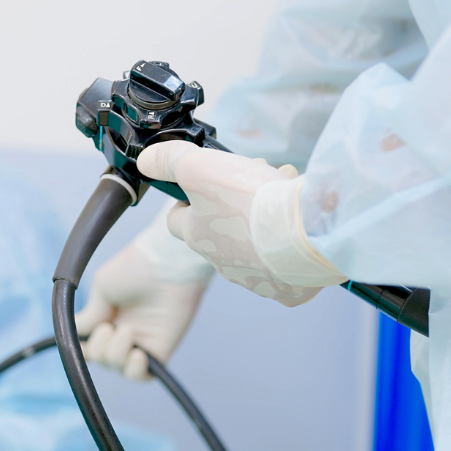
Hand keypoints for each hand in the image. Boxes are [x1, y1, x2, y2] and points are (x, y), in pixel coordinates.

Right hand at [75, 224, 210, 379]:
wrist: (167, 263)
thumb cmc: (135, 267)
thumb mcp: (103, 288)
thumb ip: (90, 314)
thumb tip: (76, 333)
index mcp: (107, 315)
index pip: (90, 343)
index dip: (83, 348)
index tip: (84, 342)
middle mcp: (123, 331)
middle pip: (101, 358)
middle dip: (99, 349)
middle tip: (108, 327)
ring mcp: (141, 340)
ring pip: (118, 367)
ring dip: (115, 354)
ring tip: (126, 331)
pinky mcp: (160, 348)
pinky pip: (143, 375)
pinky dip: (134, 370)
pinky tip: (137, 353)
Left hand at [138, 141, 344, 303]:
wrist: (305, 232)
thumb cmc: (248, 200)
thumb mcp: (199, 167)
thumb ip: (168, 160)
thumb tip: (145, 161)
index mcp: (197, 237)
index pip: (177, 219)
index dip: (186, 197)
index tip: (203, 182)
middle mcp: (222, 263)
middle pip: (220, 227)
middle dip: (234, 199)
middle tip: (257, 177)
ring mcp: (255, 279)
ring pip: (255, 244)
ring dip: (265, 218)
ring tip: (284, 193)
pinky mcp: (287, 290)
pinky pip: (286, 264)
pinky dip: (292, 243)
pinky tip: (302, 223)